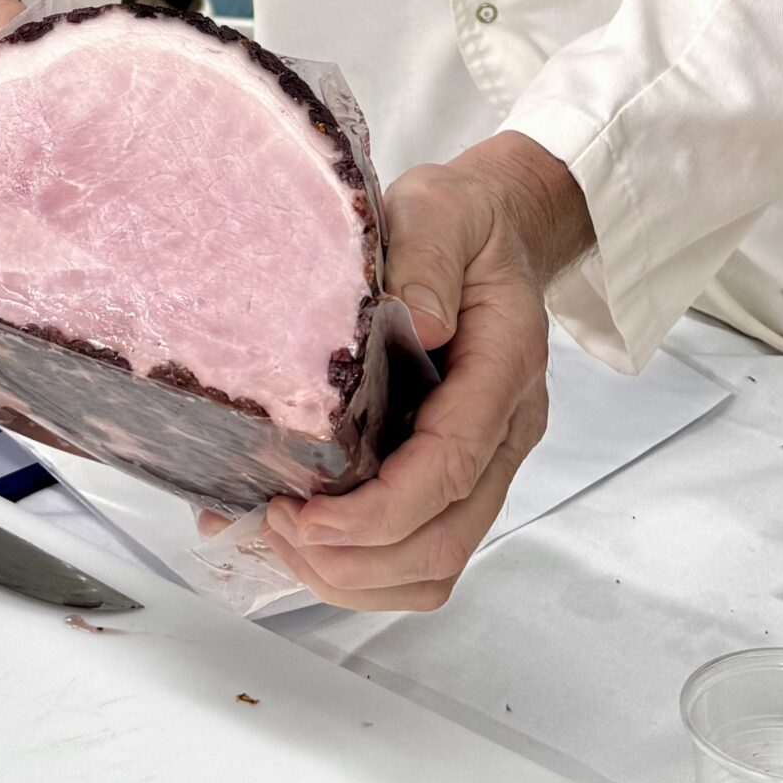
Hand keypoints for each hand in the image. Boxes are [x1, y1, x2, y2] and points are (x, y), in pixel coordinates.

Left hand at [249, 132, 591, 611]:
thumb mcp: (441, 208)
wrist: (493, 228)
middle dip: (356, 559)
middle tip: (277, 526)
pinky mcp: (454, 471)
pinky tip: (298, 535)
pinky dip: (359, 563)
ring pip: (436, 562)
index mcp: (505, 366)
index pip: (451, 467)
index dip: (380, 510)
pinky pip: (419, 547)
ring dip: (356, 575)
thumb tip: (422, 319)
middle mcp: (503, 428)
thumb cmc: (463, 221)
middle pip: (444, 540)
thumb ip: (428, 254)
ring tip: (281, 536)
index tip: (311, 519)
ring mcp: (484, 457)